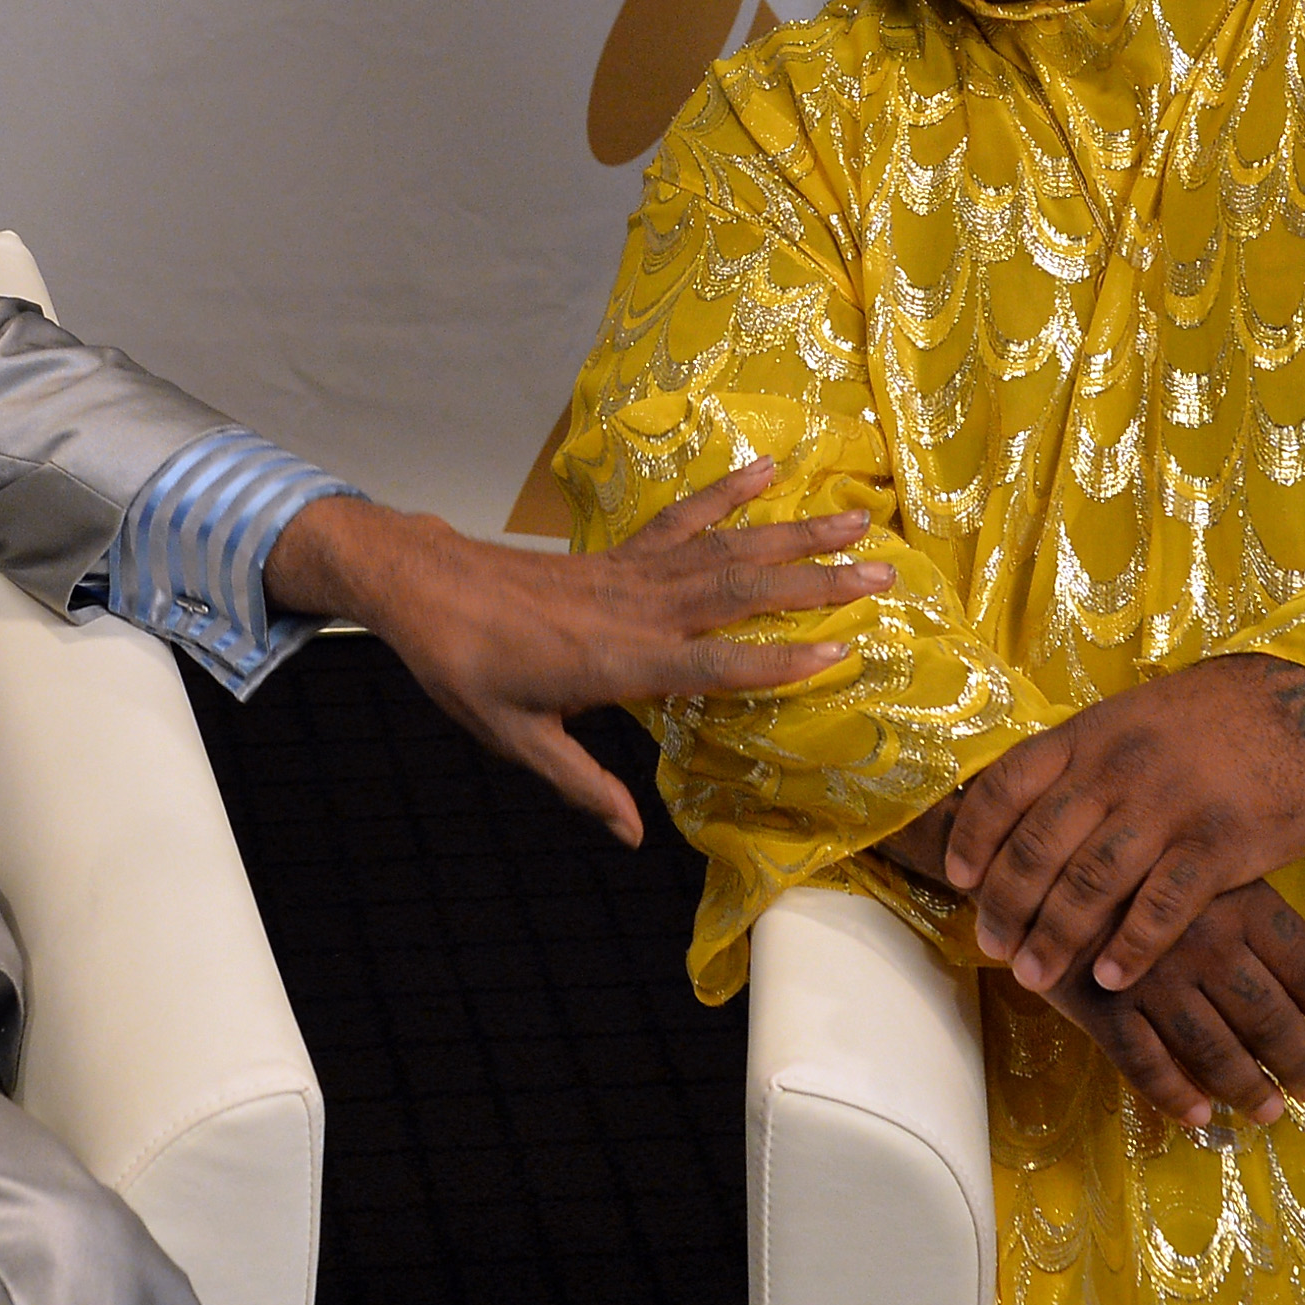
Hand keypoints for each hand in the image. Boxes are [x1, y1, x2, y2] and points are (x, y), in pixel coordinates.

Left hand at [265, 462, 888, 844]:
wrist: (422, 587)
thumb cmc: (464, 668)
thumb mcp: (514, 738)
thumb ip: (580, 782)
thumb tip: (631, 833)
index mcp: (615, 662)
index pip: (712, 665)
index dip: (777, 662)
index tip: (841, 652)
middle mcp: (635, 610)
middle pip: (738, 595)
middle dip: (813, 585)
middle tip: (883, 576)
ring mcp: (630, 574)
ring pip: (724, 551)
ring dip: (792, 536)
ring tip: (855, 523)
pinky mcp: (618, 553)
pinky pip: (681, 520)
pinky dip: (726, 493)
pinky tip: (767, 471)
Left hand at [943, 652, 1304, 996]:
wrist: (1299, 703)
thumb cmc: (1204, 722)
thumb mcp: (1125, 722)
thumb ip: (1075, 764)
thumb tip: (1015, 810)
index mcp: (1084, 736)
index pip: (1005, 788)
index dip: (974, 838)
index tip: (960, 882)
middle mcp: (1114, 769)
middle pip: (1038, 845)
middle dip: (1006, 904)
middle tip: (991, 948)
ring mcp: (1166, 805)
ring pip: (1090, 881)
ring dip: (1055, 935)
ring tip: (1032, 977)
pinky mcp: (1220, 842)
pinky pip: (1162, 903)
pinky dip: (1131, 945)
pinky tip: (1110, 977)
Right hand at [1022, 880, 1304, 1129]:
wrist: (1027, 859)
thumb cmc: (1125, 864)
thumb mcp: (1195, 865)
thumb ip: (1252, 903)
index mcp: (1232, 898)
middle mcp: (1199, 939)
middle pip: (1268, 1016)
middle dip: (1297, 1061)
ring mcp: (1148, 976)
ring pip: (1213, 1049)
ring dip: (1246, 1088)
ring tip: (1268, 1111)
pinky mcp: (1099, 1006)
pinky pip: (1146, 1065)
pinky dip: (1176, 1096)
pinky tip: (1199, 1115)